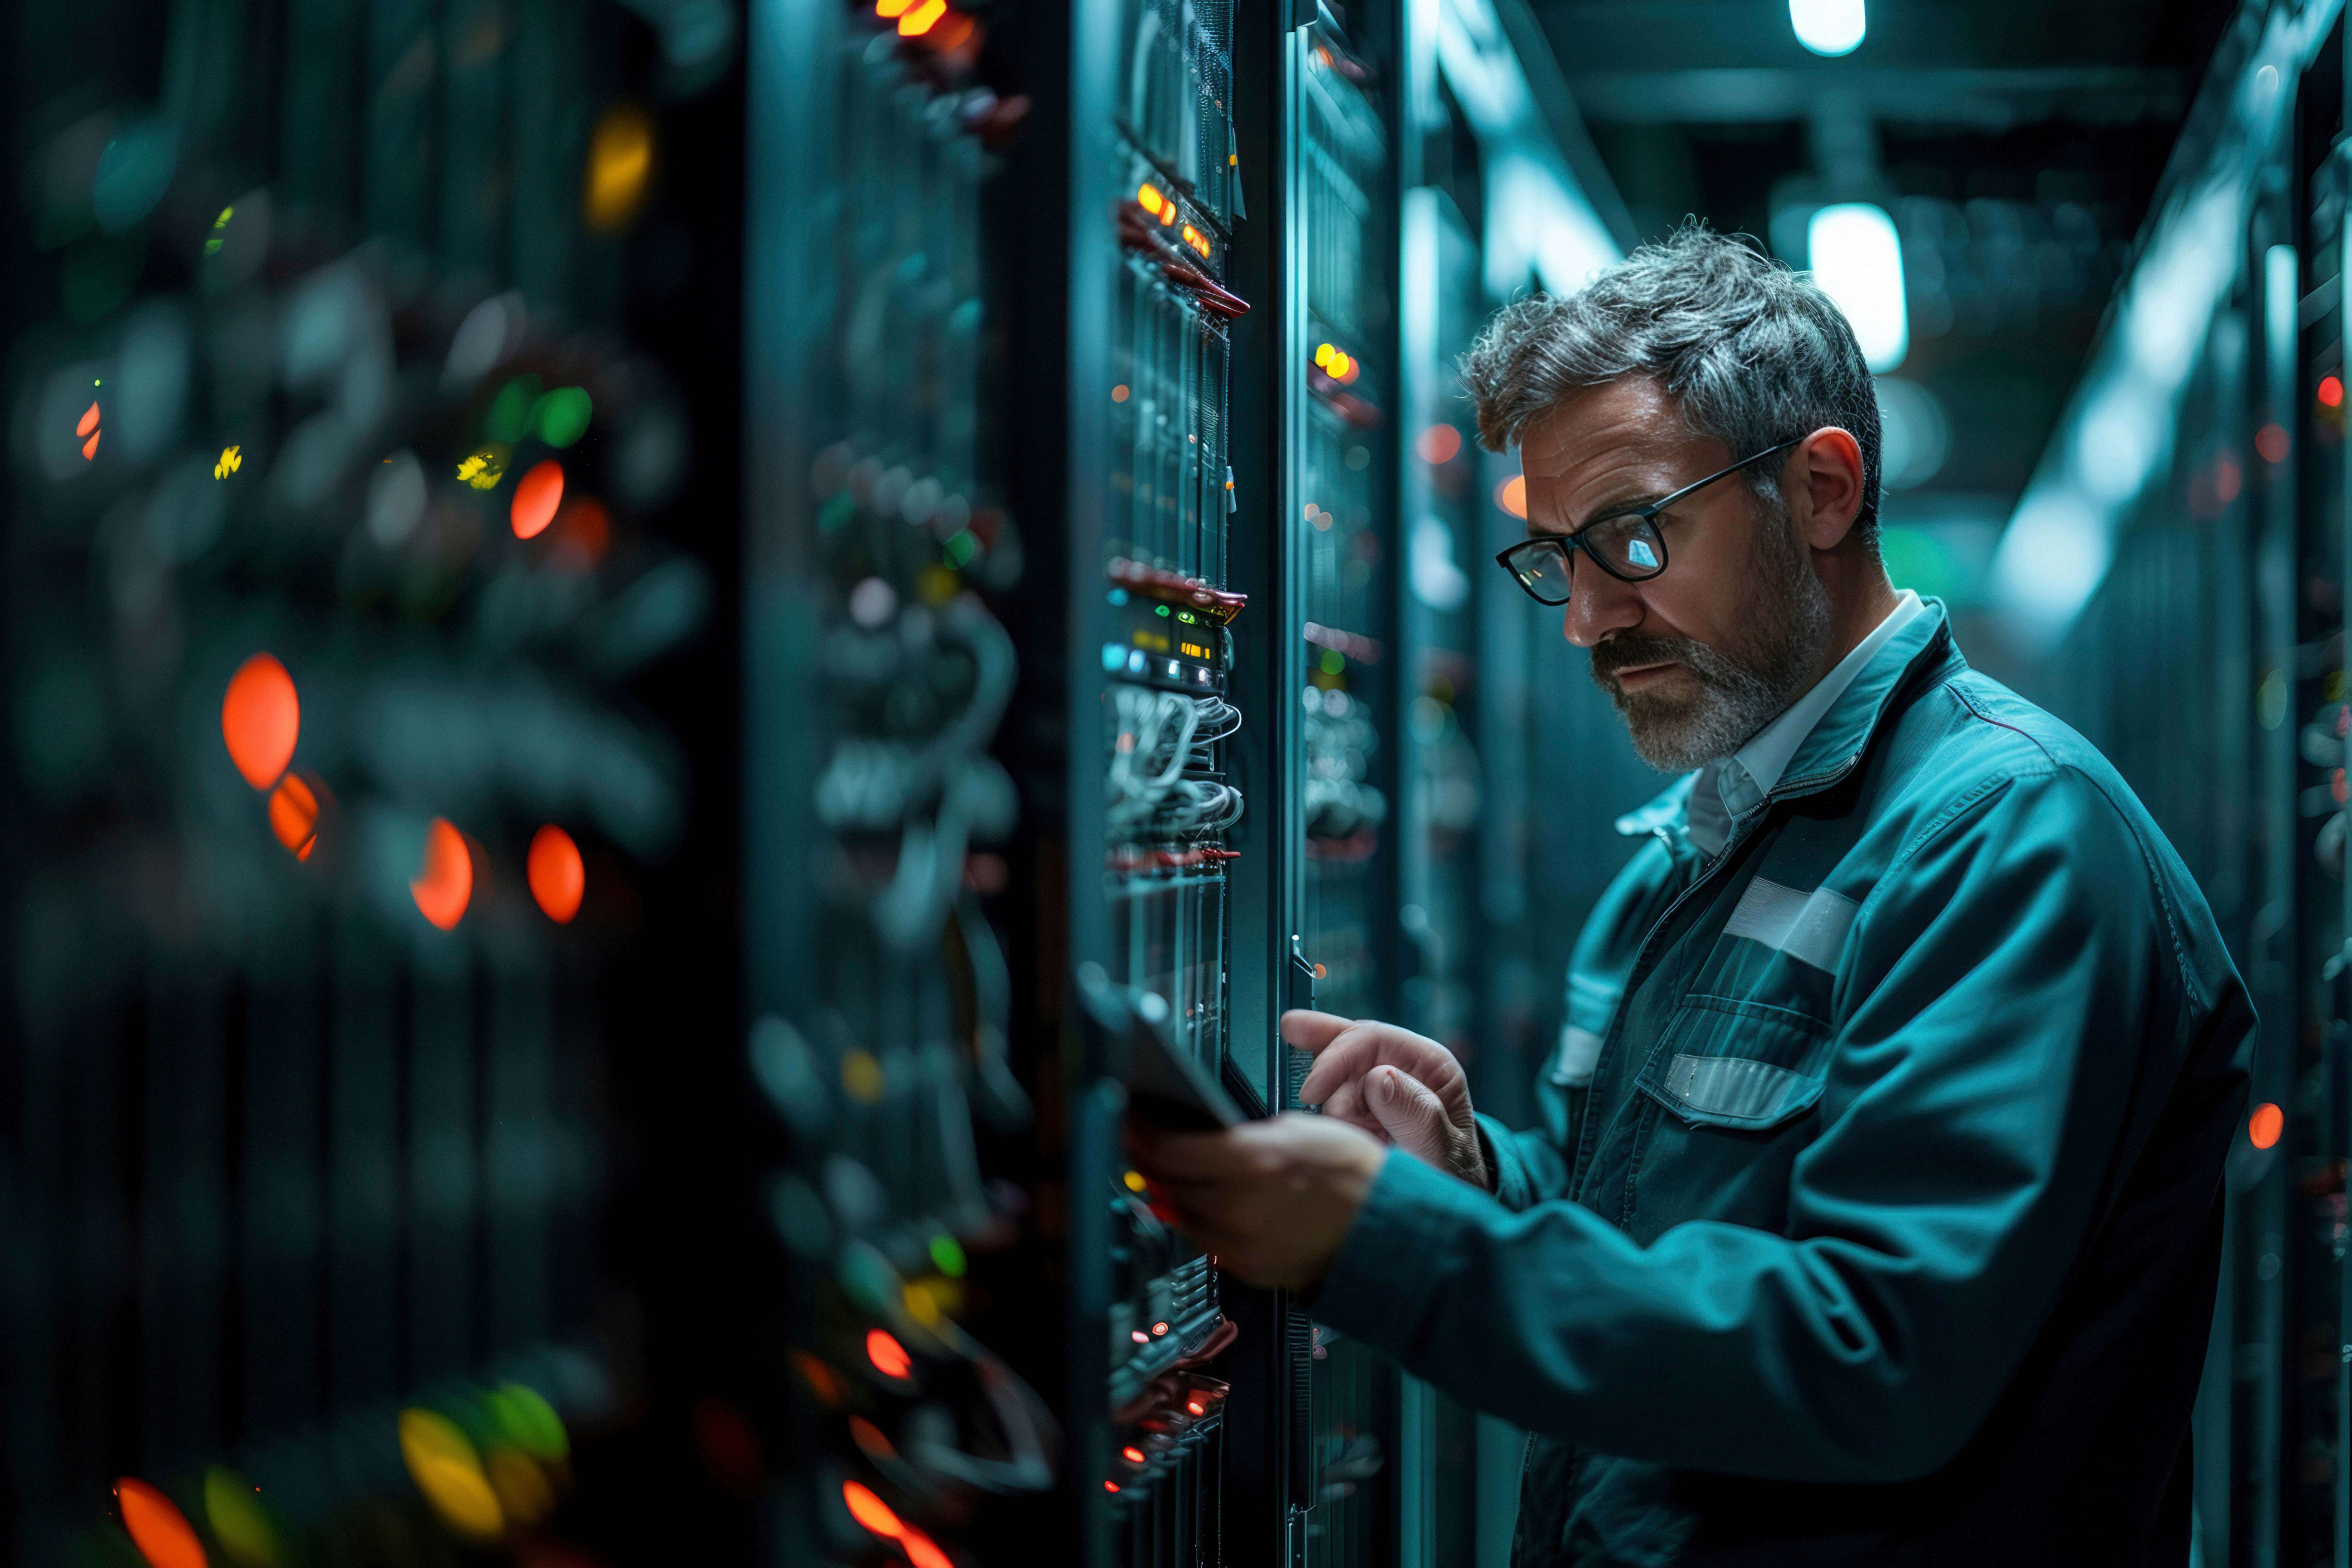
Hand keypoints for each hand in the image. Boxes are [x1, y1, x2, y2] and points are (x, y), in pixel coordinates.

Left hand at [1125, 1113, 1385, 1290]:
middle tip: (1140, 1143)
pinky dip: (1196, 1220)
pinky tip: (1198, 1203)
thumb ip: (1239, 1137)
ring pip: (1179, 1215)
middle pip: (1166, 1182)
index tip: (1131, 1122)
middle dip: (1149, 1160)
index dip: (1139, 1133)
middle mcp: (1236, 1207)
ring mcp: (1240, 1243)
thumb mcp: (1293, 1130)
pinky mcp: (1247, 1269)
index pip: (1166, 1149)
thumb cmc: (1351, 1171)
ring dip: (1168, 1191)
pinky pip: (1204, 1241)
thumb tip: (1201, 1138)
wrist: (1385, 1226)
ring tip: (1164, 1171)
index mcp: (1248, 1162)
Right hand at [1286, 1010, 1488, 1189]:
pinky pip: (1330, 1097)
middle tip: (1303, 1080)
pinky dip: (1324, 1114)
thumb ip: (1418, 1117)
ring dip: (1329, 1106)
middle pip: (1347, 1045)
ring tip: (1353, 1140)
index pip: (1374, 1038)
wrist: (1446, 1205)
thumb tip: (1381, 1077)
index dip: (1337, 1056)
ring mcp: (1380, 1085)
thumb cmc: (1452, 1178)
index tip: (1311, 1092)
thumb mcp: (1443, 1153)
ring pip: (1334, 1076)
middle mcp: (1403, 1066)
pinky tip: (1336, 1134)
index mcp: (1430, 1064)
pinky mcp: (1362, 1105)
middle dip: (1324, 1070)